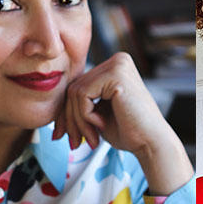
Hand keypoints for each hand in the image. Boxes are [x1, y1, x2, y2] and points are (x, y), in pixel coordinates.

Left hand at [53, 52, 192, 193]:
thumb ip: (80, 104)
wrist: (151, 144)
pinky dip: (85, 116)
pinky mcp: (116, 74)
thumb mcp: (97, 114)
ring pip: (75, 92)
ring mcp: (117, 64)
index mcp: (114, 66)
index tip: (65, 136)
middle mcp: (117, 60)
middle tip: (74, 142)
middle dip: (70, 119)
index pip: (78, 85)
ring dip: (78, 121)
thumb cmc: (128, 131)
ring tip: (90, 138)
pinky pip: (82, 95)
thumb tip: (51, 112)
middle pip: (74, 87)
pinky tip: (100, 126)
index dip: (67, 112)